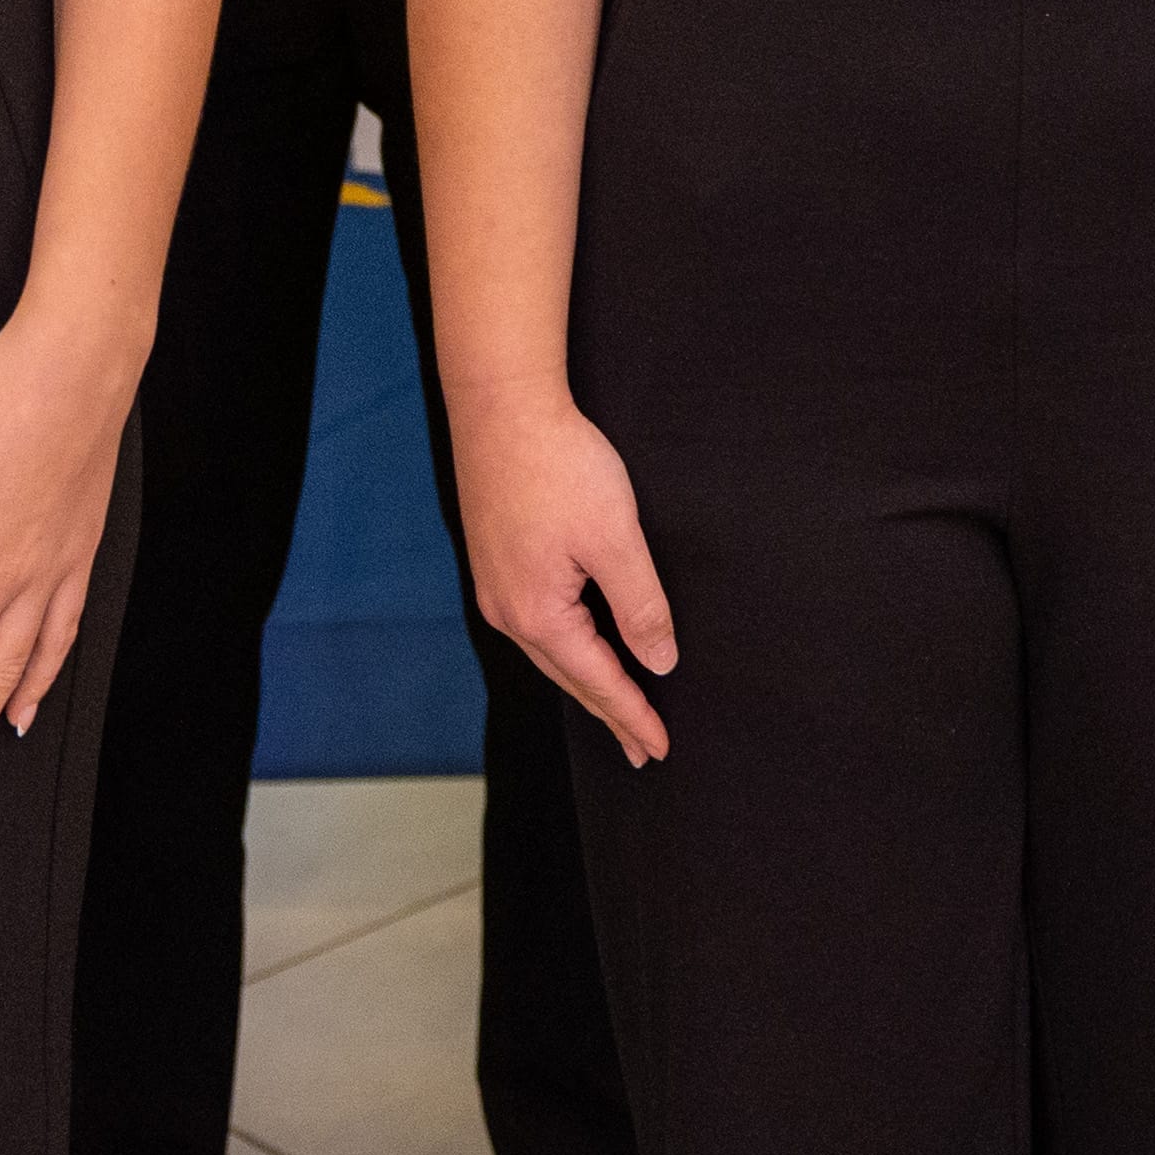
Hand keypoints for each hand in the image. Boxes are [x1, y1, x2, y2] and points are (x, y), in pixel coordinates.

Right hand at [449, 381, 677, 764]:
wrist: (501, 406)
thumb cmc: (559, 465)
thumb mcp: (615, 538)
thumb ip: (640, 606)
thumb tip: (660, 662)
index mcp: (538, 614)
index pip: (597, 681)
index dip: (632, 714)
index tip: (658, 748)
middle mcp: (507, 611)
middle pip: (567, 677)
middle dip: (607, 712)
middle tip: (639, 748)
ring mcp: (495, 587)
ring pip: (549, 653)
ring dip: (584, 682)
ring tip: (613, 707)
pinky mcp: (495, 560)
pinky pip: (535, 625)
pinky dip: (564, 649)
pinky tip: (575, 647)